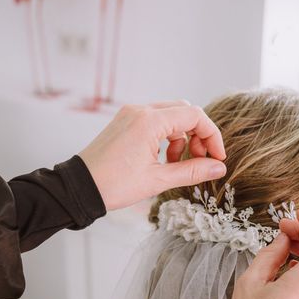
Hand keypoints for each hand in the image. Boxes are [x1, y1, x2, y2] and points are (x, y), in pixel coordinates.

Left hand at [79, 101, 226, 210]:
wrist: (79, 188)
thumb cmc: (114, 185)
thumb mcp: (158, 181)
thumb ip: (192, 171)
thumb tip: (219, 168)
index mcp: (149, 121)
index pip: (195, 116)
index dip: (211, 136)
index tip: (217, 157)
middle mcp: (140, 111)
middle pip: (184, 112)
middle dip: (197, 135)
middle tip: (200, 160)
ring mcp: (130, 114)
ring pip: (170, 116)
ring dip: (182, 137)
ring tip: (177, 163)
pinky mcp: (124, 122)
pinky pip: (154, 121)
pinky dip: (165, 136)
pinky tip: (162, 158)